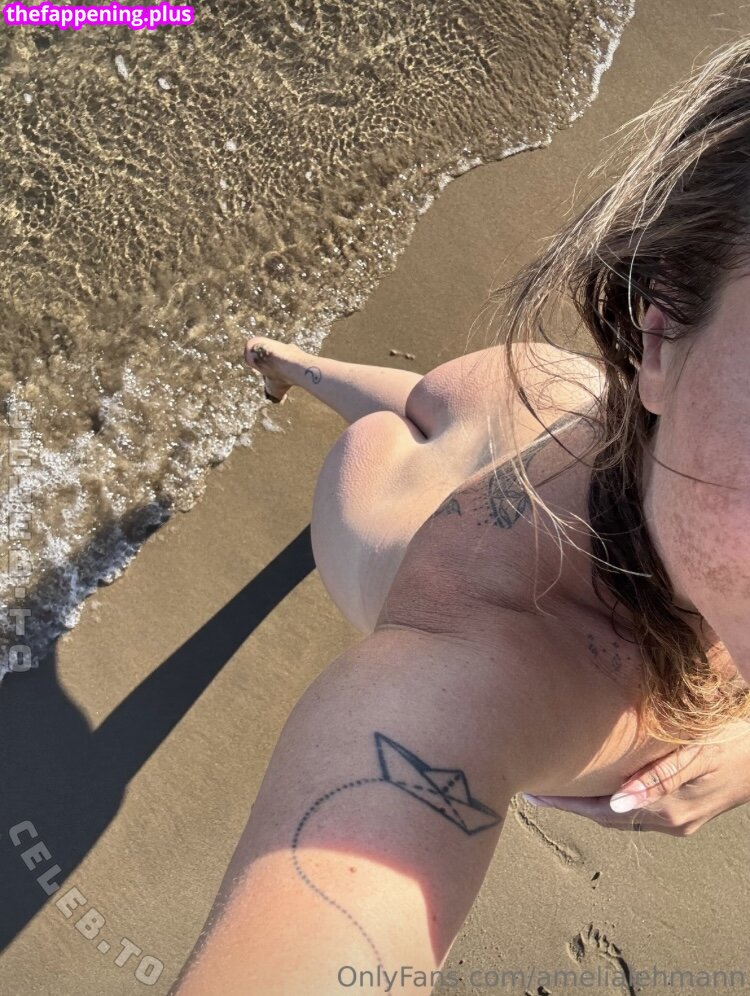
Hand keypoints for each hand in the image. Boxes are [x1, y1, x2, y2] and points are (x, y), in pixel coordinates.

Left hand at [523, 724, 749, 835]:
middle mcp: (669, 822)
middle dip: (571, 806)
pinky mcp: (687, 812)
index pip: (601, 812)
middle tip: (535, 791)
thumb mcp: (698, 753)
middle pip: (606, 818)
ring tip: (559, 787)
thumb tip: (616, 801)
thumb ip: (658, 776)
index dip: (566, 805)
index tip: (532, 795)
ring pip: (621, 816)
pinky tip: (600, 787)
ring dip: (590, 805)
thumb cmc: (735, 742)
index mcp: (666, 810)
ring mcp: (680, 821)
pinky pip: (638, 810)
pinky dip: (612, 802)